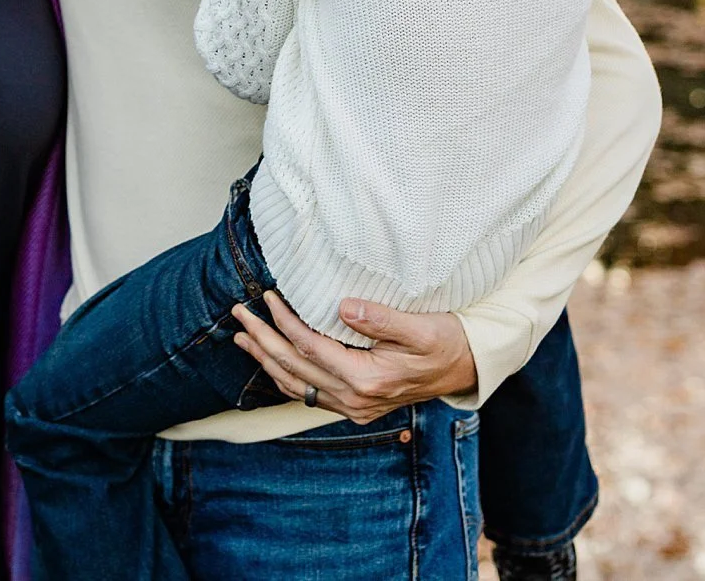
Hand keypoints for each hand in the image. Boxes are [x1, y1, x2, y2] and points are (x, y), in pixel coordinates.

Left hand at [231, 292, 477, 423]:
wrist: (467, 369)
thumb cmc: (447, 343)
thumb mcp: (420, 327)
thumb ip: (380, 319)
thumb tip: (342, 306)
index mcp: (367, 379)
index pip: (310, 346)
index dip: (284, 321)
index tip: (266, 297)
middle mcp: (356, 399)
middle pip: (294, 367)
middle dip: (262, 340)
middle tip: (238, 316)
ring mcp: (355, 406)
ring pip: (296, 385)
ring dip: (266, 360)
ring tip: (242, 338)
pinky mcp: (357, 405)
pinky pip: (310, 394)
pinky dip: (286, 376)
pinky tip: (272, 362)